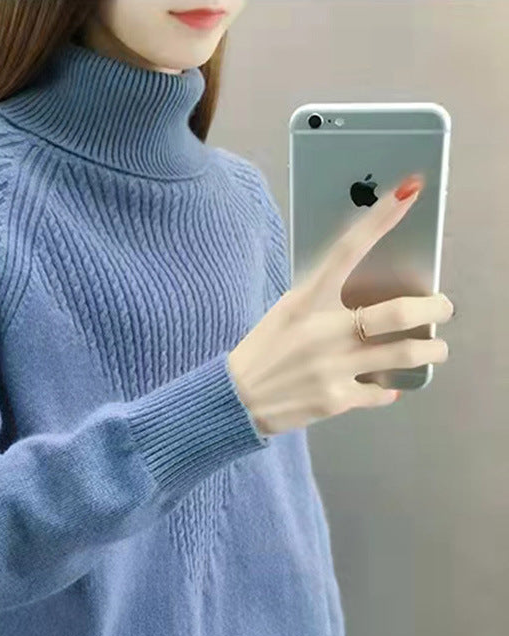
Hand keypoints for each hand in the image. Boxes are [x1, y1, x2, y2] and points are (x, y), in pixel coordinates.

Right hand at [227, 174, 453, 437]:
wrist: (237, 399)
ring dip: (431, 350)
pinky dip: (390, 388)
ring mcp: (333, 366)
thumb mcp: (287, 314)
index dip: (381, 219)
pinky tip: (390, 385)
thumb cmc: (264, 350)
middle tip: (444, 308)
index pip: (348, 250)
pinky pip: (381, 391)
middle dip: (436, 308)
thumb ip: (322, 302)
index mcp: (306, 300)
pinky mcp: (336, 398)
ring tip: (436, 348)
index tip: (411, 190)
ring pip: (405, 354)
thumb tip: (372, 297)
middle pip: (399, 312)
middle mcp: (324, 330)